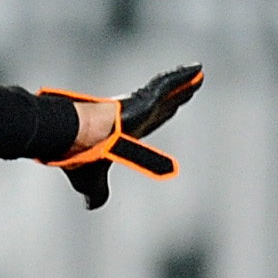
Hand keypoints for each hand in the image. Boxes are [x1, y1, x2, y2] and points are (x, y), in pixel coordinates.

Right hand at [43, 64, 203, 209]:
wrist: (78, 142)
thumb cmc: (82, 158)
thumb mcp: (92, 182)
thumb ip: (98, 194)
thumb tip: (92, 207)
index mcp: (125, 131)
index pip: (149, 120)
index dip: (163, 112)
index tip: (174, 105)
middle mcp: (134, 116)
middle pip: (163, 103)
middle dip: (177, 94)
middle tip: (192, 85)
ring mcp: (140, 105)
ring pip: (168, 91)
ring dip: (184, 83)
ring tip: (200, 73)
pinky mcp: (144, 99)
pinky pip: (167, 84)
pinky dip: (182, 77)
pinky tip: (197, 70)